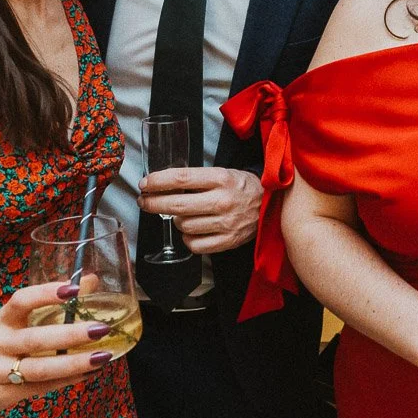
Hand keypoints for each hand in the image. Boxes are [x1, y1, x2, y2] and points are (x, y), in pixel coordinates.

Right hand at [0, 281, 118, 414]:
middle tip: (100, 329)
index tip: (74, 289)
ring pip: (40, 369)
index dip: (46, 293)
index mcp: (3, 319)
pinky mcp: (3, 395)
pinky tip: (89, 372)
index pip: (21, 301)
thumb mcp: (20, 320)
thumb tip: (91, 280)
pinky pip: (41, 387)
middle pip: (35, 339)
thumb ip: (52, 302)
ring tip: (102, 356)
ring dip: (74, 363)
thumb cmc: (5, 342)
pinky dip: (68, 380)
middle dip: (70, 335)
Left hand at [139, 166, 261, 253]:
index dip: (157, 182)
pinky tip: (191, 230)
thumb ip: (197, 178)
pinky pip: (194, 244)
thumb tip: (162, 184)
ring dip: (176, 220)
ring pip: (183, 225)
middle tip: (144, 201)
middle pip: (177, 205)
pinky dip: (187, 238)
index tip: (145, 184)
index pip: (180, 179)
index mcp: (221, 179)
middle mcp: (223, 201)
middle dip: (153, 203)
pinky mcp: (228, 241)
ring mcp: (225, 223)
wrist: (273, 205)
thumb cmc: (243, 187)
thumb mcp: (223, 173)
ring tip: (180, 214)